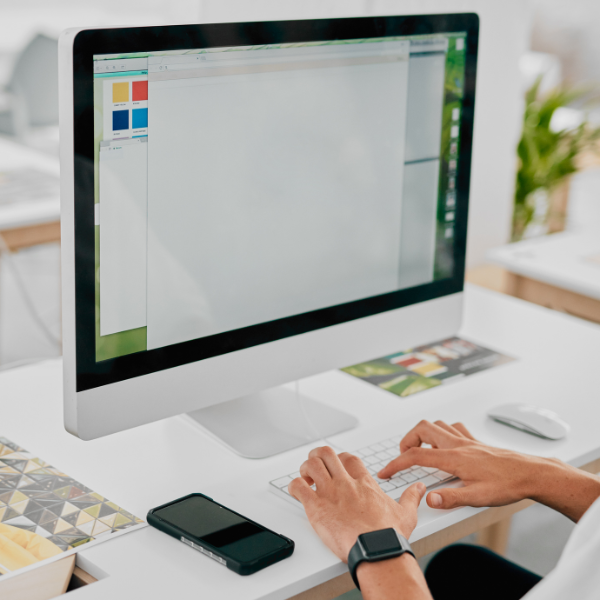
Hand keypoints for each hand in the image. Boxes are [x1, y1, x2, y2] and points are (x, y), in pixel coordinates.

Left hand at [289, 446, 425, 560]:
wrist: (376, 550)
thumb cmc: (389, 536)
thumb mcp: (406, 513)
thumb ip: (411, 497)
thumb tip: (419, 488)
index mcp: (364, 483)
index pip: (349, 458)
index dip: (341, 458)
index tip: (338, 466)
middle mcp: (345, 483)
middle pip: (327, 454)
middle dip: (318, 456)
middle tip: (316, 465)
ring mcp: (330, 493)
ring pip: (310, 464)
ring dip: (305, 468)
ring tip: (306, 477)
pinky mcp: (316, 507)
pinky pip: (298, 487)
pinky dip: (293, 486)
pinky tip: (296, 491)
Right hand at [378, 420, 544, 509]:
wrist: (531, 473)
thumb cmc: (508, 485)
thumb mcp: (477, 498)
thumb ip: (450, 498)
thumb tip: (428, 499)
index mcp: (454, 457)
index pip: (416, 455)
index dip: (396, 463)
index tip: (386, 471)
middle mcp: (458, 444)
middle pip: (422, 429)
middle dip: (407, 441)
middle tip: (403, 457)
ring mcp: (467, 440)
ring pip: (437, 424)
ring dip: (423, 434)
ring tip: (421, 450)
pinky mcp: (475, 441)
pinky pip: (453, 427)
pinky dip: (443, 431)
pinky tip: (445, 444)